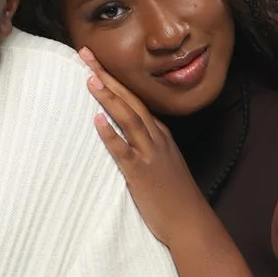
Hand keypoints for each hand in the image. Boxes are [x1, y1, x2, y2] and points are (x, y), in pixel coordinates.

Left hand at [78, 50, 207, 251]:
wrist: (191, 223)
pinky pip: (123, 150)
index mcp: (160, 134)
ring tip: (90, 78)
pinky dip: (110, 134)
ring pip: (128, 118)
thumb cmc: (175, 197)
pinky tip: (97, 120)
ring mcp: (149, 154)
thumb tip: (127, 136)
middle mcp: (155, 138)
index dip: (115, 79)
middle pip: (129, 100)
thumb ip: (148, 147)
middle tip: (86, 54)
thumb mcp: (164, 163)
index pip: (135, 99)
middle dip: (107, 76)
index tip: (96, 61)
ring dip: (109, 97)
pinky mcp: (141, 173)